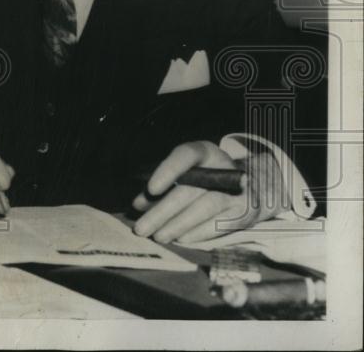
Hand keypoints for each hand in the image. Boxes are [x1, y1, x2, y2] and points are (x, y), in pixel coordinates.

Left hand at [132, 140, 287, 244]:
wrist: (252, 187)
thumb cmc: (207, 177)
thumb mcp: (187, 172)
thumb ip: (162, 184)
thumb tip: (139, 204)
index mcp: (206, 152)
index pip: (186, 154)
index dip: (168, 170)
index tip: (151, 189)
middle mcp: (223, 168)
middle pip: (191, 189)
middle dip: (162, 211)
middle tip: (141, 228)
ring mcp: (236, 191)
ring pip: (205, 207)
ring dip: (177, 224)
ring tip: (158, 236)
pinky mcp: (244, 212)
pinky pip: (218, 224)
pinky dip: (196, 233)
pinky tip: (179, 239)